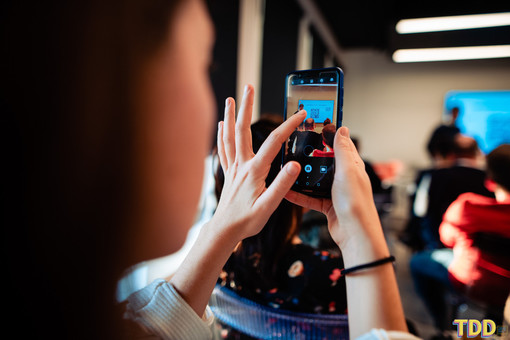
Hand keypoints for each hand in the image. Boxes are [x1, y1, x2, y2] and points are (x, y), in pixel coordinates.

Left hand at [213, 84, 305, 243]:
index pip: (274, 142)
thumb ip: (282, 185)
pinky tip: (221, 125)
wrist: (225, 230)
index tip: (301, 114)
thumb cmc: (247, 221)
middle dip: (246, 106)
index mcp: (254, 171)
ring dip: (230, 115)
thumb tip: (294, 165)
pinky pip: (223, 148)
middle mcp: (241, 165)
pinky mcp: (229, 173)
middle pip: (242, 129)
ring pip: (230, 135)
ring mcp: (233, 167)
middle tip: (248, 87)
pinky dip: (222, 134)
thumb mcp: (269, 206)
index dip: (289, 126)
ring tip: (231, 98)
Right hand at [286, 126, 386, 260]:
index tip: (315, 125)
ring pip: (315, 179)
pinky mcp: (327, 205)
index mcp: (352, 166)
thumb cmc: (356, 203)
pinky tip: (287, 191)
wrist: (354, 234)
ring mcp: (335, 192)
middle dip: (311, 155)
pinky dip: (299, 194)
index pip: (340, 145)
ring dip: (303, 175)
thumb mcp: (348, 171)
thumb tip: (342, 129)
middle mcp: (344, 178)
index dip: (329, 134)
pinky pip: (310, 196)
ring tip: (289, 167)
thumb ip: (342, 151)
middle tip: (296, 146)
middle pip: (325, 161)